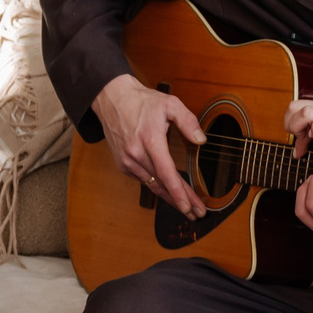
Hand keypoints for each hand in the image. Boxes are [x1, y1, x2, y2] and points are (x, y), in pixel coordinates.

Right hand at [94, 72, 205, 217]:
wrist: (111, 99)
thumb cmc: (141, 101)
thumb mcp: (170, 103)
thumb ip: (188, 121)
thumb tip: (201, 140)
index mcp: (150, 141)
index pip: (166, 174)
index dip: (179, 193)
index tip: (190, 206)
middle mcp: (136, 155)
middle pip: (162, 185)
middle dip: (181, 201)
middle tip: (197, 213)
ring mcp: (128, 161)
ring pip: (153, 185)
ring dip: (170, 198)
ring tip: (187, 208)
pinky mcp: (123, 164)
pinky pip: (144, 179)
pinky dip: (157, 187)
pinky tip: (169, 192)